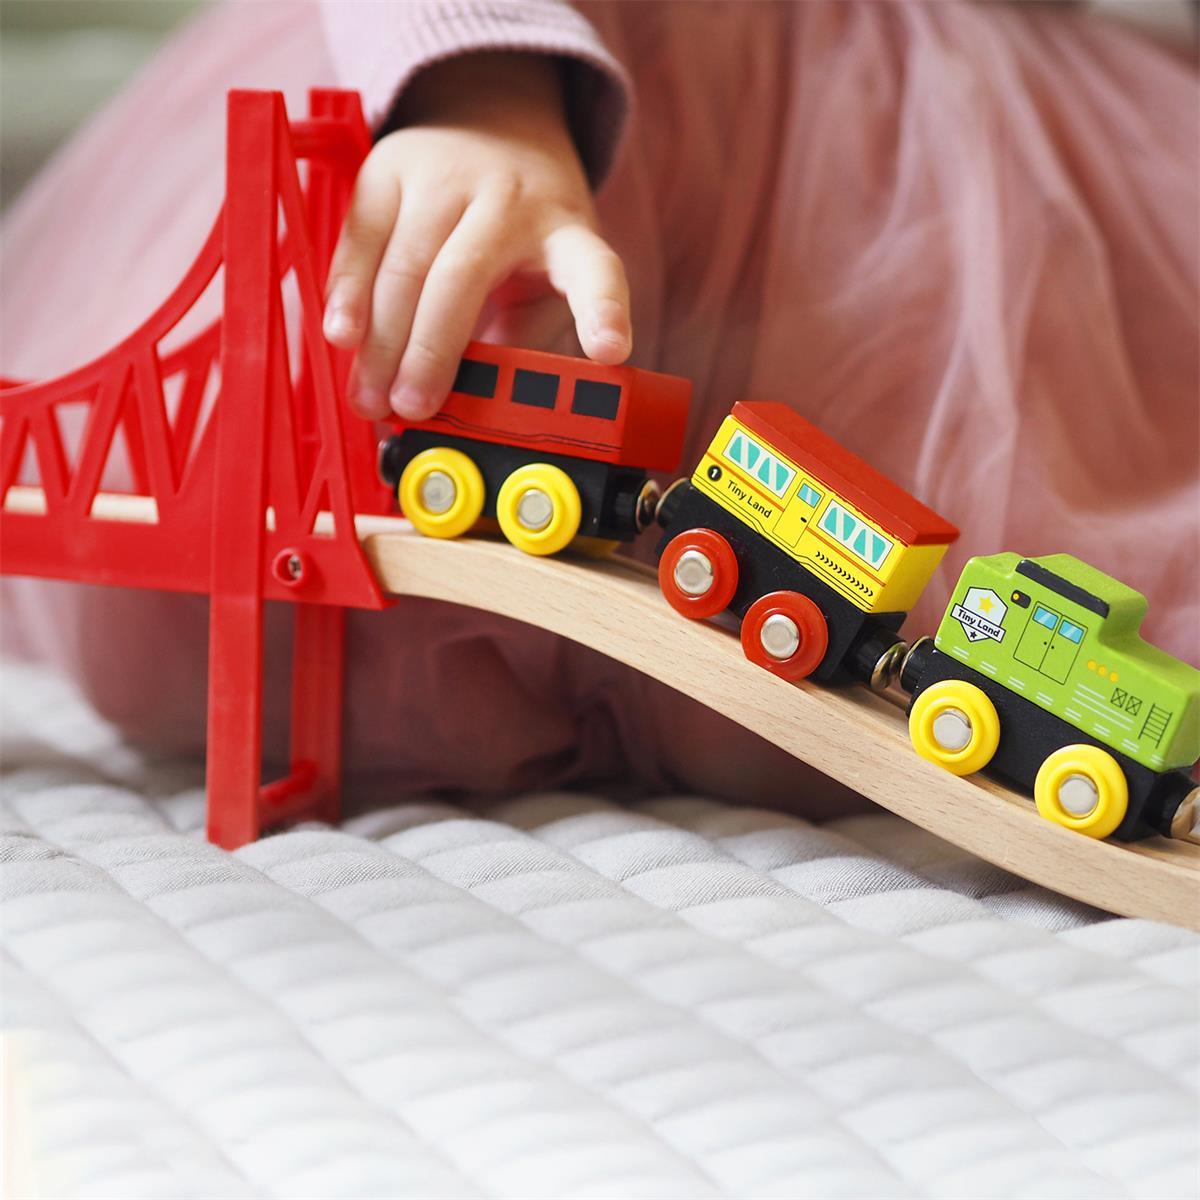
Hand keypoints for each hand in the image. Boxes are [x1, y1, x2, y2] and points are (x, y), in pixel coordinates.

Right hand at [323, 52, 630, 420]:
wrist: (491, 120)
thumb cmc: (522, 236)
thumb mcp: (544, 285)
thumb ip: (517, 344)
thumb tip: (471, 412)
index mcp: (567, 235)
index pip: (596, 273)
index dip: (604, 313)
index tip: (611, 352)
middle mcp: (509, 201)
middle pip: (463, 279)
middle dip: (430, 352)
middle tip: (410, 408)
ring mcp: (445, 178)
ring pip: (403, 263)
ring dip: (380, 340)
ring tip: (369, 396)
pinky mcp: (389, 170)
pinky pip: (360, 238)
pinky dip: (346, 292)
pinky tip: (342, 335)